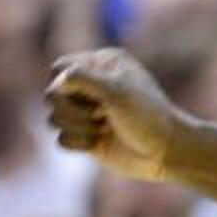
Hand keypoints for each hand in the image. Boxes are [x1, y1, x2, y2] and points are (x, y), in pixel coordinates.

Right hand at [45, 48, 183, 181]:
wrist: (164, 151)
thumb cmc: (147, 115)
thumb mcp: (118, 91)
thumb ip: (84, 79)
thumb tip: (57, 79)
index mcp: (102, 65)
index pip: (60, 68)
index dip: (65, 84)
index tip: (91, 94)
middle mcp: (92, 86)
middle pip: (52, 95)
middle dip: (73, 108)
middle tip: (102, 112)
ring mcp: (88, 112)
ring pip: (54, 118)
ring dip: (78, 126)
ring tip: (105, 127)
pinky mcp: (85, 136)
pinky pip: (61, 139)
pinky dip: (79, 142)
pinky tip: (100, 142)